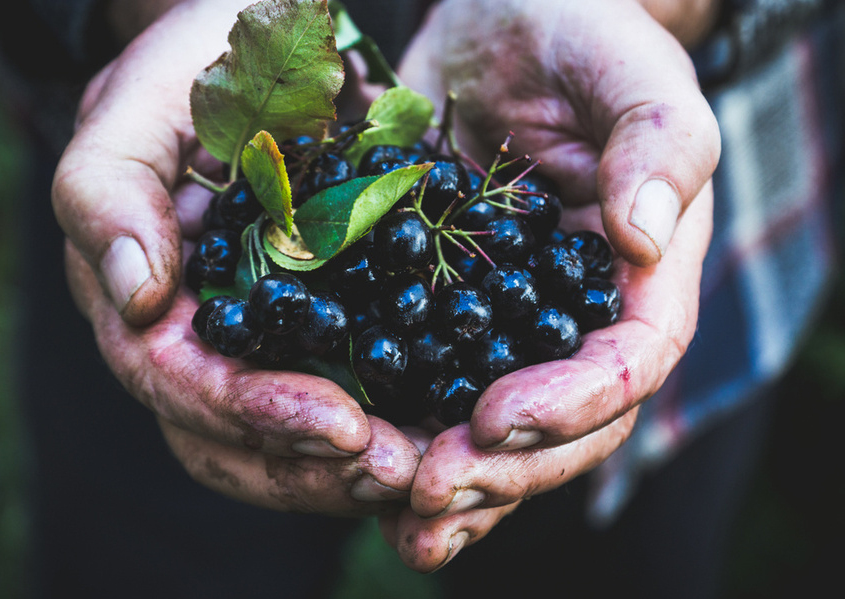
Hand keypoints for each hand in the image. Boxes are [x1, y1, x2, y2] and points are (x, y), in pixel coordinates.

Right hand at [53, 0, 420, 513]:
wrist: (280, 59)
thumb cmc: (203, 67)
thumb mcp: (145, 101)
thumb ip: (109, 186)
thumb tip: (133, 293)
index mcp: (149, 301)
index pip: (180, 385)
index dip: (252, 415)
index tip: (341, 426)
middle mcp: (203, 342)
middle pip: (235, 443)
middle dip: (315, 469)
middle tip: (401, 471)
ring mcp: (266, 348)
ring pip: (292, 448)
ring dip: (358, 473)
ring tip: (430, 469)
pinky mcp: (332, 336)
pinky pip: (355, 405)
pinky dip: (394, 433)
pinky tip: (445, 435)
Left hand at [386, 0, 719, 569]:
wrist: (504, 25)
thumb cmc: (583, 37)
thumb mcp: (632, 72)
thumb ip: (658, 147)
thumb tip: (641, 239)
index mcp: (636, 279)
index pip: (625, 366)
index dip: (570, 405)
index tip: (498, 419)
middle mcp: (574, 319)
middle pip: (560, 426)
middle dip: (502, 468)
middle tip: (430, 488)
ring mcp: (506, 325)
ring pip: (494, 432)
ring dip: (453, 484)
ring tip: (402, 515)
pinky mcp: (441, 312)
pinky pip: (428, 389)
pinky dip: (403, 438)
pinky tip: (362, 474)